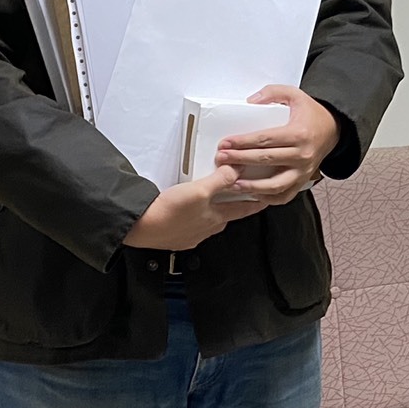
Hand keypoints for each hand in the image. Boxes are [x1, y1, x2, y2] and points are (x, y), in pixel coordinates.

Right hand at [123, 166, 266, 250]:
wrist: (142, 227)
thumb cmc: (169, 212)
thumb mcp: (199, 191)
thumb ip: (220, 181)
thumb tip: (237, 171)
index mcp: (216, 218)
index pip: (243, 209)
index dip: (256, 202)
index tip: (267, 198)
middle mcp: (207, 229)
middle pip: (228, 215)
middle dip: (237, 206)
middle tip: (244, 196)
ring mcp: (192, 235)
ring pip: (211, 221)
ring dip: (215, 211)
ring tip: (216, 200)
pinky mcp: (177, 236)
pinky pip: (193, 225)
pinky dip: (197, 216)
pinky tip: (190, 211)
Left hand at [215, 85, 339, 204]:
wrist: (333, 129)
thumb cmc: (311, 114)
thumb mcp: (295, 95)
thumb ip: (272, 93)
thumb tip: (250, 102)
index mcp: (299, 134)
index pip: (265, 140)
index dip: (243, 142)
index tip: (225, 144)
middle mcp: (302, 155)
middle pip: (265, 160)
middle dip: (240, 160)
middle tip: (221, 160)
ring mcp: (303, 171)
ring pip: (275, 184)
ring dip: (252, 186)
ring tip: (232, 183)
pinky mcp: (302, 181)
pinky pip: (284, 196)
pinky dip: (268, 198)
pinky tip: (252, 195)